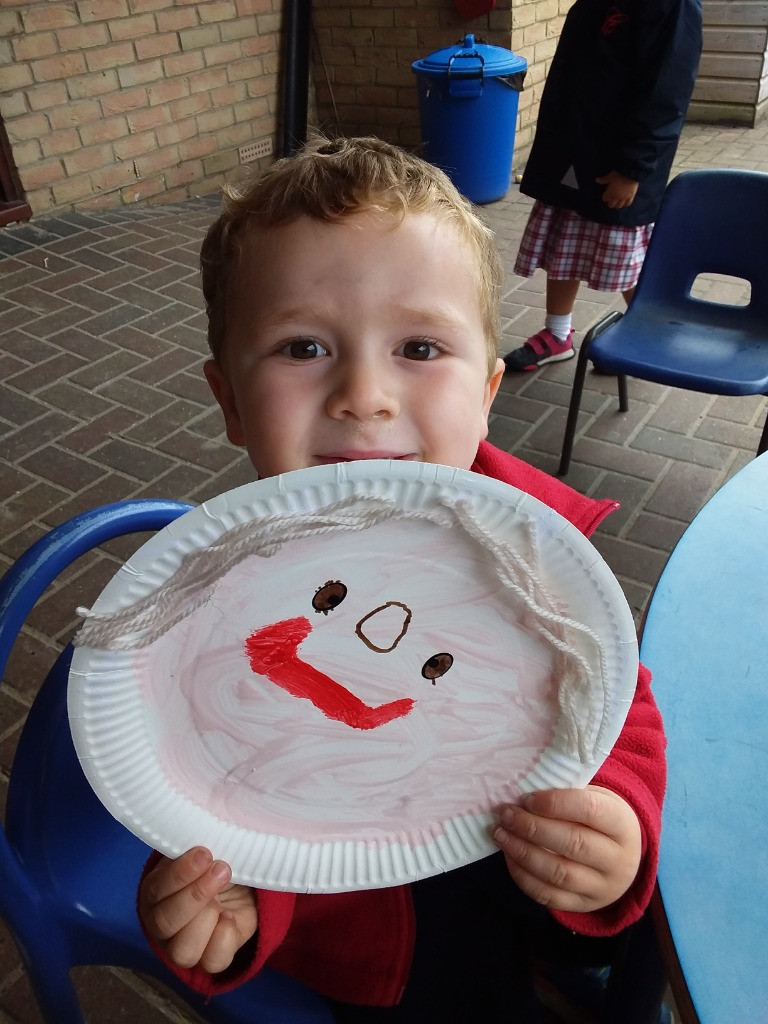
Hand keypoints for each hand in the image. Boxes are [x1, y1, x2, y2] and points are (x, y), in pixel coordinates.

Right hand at [138, 847, 257, 972]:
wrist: (240, 883)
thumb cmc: (213, 864)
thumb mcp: (203, 852)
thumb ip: (195, 849)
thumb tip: (200, 835)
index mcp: (155, 894)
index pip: (156, 890)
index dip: (180, 874)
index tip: (204, 854)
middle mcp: (163, 925)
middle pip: (165, 922)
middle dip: (195, 895)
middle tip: (221, 869)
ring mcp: (185, 946)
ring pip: (183, 951)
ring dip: (207, 918)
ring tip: (225, 894)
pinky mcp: (211, 959)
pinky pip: (212, 962)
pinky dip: (224, 938)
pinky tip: (231, 915)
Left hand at [493, 786, 641, 912]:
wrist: (623, 859)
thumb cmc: (599, 820)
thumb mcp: (595, 799)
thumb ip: (566, 795)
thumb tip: (522, 796)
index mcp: (622, 825)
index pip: (590, 810)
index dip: (554, 803)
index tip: (526, 798)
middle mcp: (618, 860)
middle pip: (573, 844)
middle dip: (532, 828)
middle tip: (506, 815)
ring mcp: (602, 888)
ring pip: (559, 874)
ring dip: (523, 853)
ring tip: (500, 834)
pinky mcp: (583, 905)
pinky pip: (549, 896)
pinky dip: (523, 877)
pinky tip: (509, 856)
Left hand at [595, 171, 638, 208]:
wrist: (631, 174)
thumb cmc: (619, 175)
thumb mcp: (610, 176)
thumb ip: (604, 179)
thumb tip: (597, 180)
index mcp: (609, 193)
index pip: (605, 199)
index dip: (605, 197)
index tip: (606, 195)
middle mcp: (616, 198)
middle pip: (611, 205)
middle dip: (610, 203)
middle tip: (611, 200)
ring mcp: (623, 198)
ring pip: (619, 206)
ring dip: (617, 205)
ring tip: (617, 203)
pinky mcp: (630, 197)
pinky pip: (627, 204)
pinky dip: (626, 204)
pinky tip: (625, 203)